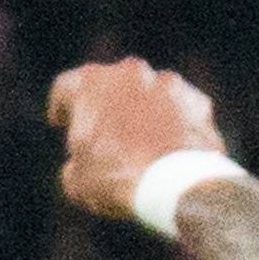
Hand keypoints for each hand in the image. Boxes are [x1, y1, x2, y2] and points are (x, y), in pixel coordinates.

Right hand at [48, 58, 225, 219]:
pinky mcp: (198, 102)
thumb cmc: (118, 180)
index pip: (65, 89)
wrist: (176, 186)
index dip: (61, 107)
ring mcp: (168, 83)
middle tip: (101, 136)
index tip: (61, 122)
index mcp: (90, 83)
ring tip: (141, 146)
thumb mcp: (77, 183)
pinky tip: (171, 150)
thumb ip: (74, 165)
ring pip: (149, 95)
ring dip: (143, 113)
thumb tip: (79, 168)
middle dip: (104, 107)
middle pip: (110, 86)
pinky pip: (180, 111)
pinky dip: (175, 125)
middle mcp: (130, 73)